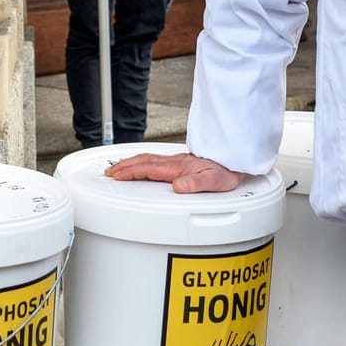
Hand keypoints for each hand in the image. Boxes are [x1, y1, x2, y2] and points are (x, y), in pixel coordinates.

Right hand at [103, 151, 240, 192]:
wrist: (236, 159)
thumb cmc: (226, 171)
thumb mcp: (214, 181)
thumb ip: (196, 183)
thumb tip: (178, 186)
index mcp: (178, 167)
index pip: (148, 168)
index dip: (130, 172)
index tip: (115, 175)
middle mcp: (175, 162)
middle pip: (143, 161)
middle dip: (124, 166)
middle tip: (109, 172)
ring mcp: (177, 160)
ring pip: (148, 158)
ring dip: (131, 162)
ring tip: (118, 167)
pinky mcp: (180, 162)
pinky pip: (155, 159)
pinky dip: (142, 161)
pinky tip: (141, 165)